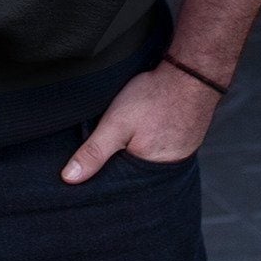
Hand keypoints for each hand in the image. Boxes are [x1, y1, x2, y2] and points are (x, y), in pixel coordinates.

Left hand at [62, 60, 221, 182]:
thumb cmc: (154, 97)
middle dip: (122, 165)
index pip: (121, 187)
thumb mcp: (116, 123)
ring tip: (133, 137)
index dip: (106, 177)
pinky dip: (154, 142)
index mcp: (150, 174)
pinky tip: (149, 130)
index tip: (92, 170)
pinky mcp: (187, 141)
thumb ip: (93, 151)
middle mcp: (168, 170)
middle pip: (136, 175)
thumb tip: (69, 178)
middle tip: (116, 146)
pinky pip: (164, 149)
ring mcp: (181, 155)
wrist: (192, 74)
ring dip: (139, 153)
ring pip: (150, 162)